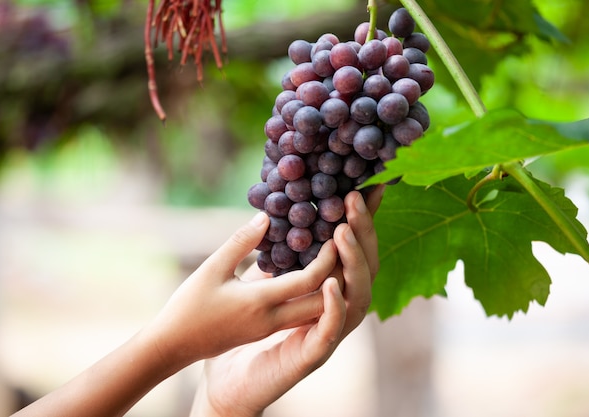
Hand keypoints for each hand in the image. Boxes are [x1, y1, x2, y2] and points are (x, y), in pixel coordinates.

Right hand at [141, 210, 339, 370]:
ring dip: (329, 286)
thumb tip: (267, 217)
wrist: (174, 346)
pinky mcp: (266, 329)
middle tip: (347, 247)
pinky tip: (310, 271)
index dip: (327, 257)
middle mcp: (272, 319)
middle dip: (339, 274)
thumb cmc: (188, 306)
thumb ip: (240, 243)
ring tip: (336, 257)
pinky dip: (311, 294)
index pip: (308, 281)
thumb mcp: (211, 268)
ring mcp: (271, 328)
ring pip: (313, 309)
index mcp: (260, 303)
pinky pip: (298, 311)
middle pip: (322, 300)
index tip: (336, 233)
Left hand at [190, 187, 384, 416]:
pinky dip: (335, 307)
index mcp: (322, 292)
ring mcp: (325, 334)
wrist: (225, 383)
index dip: (361, 223)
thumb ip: (268, 256)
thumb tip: (268, 215)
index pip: (350, 252)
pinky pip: (331, 330)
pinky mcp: (311, 355)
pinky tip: (330, 283)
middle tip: (354, 199)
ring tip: (342, 233)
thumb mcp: (252, 286)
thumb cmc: (239, 337)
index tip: (363, 187)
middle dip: (363, 233)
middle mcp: (332, 311)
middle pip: (363, 268)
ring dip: (353, 264)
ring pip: (357, 297)